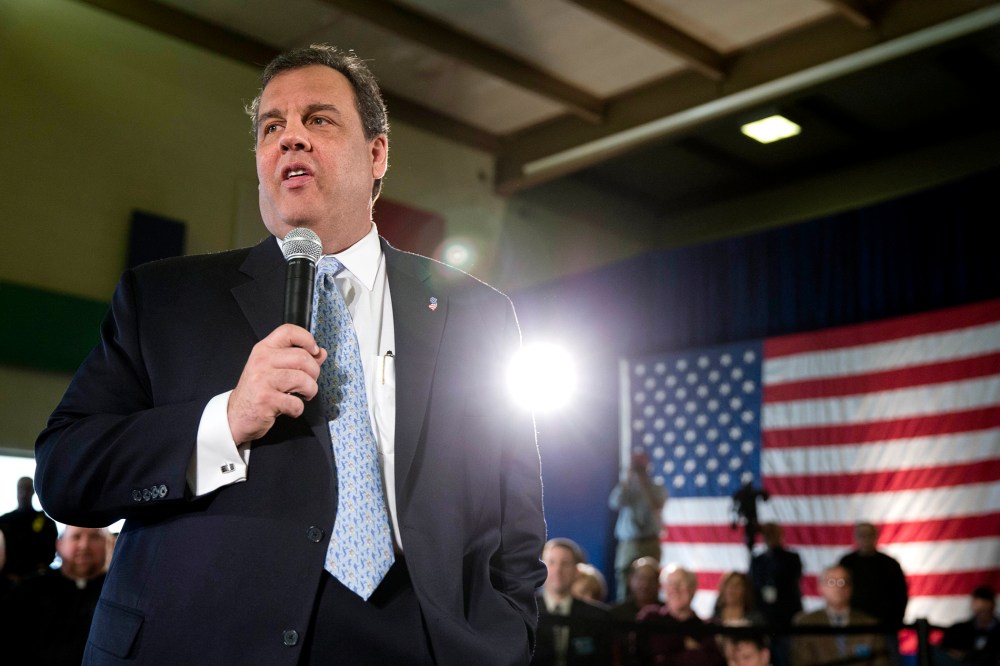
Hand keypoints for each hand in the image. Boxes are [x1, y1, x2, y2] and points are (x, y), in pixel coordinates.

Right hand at [227, 324, 326, 443]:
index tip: (314, 351)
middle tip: (309, 383)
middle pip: (303, 358)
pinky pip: (296, 403)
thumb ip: (298, 360)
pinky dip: (298, 409)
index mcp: (264, 349)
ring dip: (310, 391)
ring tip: (303, 396)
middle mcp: (262, 361)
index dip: (307, 339)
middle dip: (314, 373)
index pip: (288, 331)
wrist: (236, 415)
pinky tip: (290, 408)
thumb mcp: (274, 370)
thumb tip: (321, 353)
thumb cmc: (258, 391)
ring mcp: (262, 380)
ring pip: (303, 380)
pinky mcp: (265, 399)